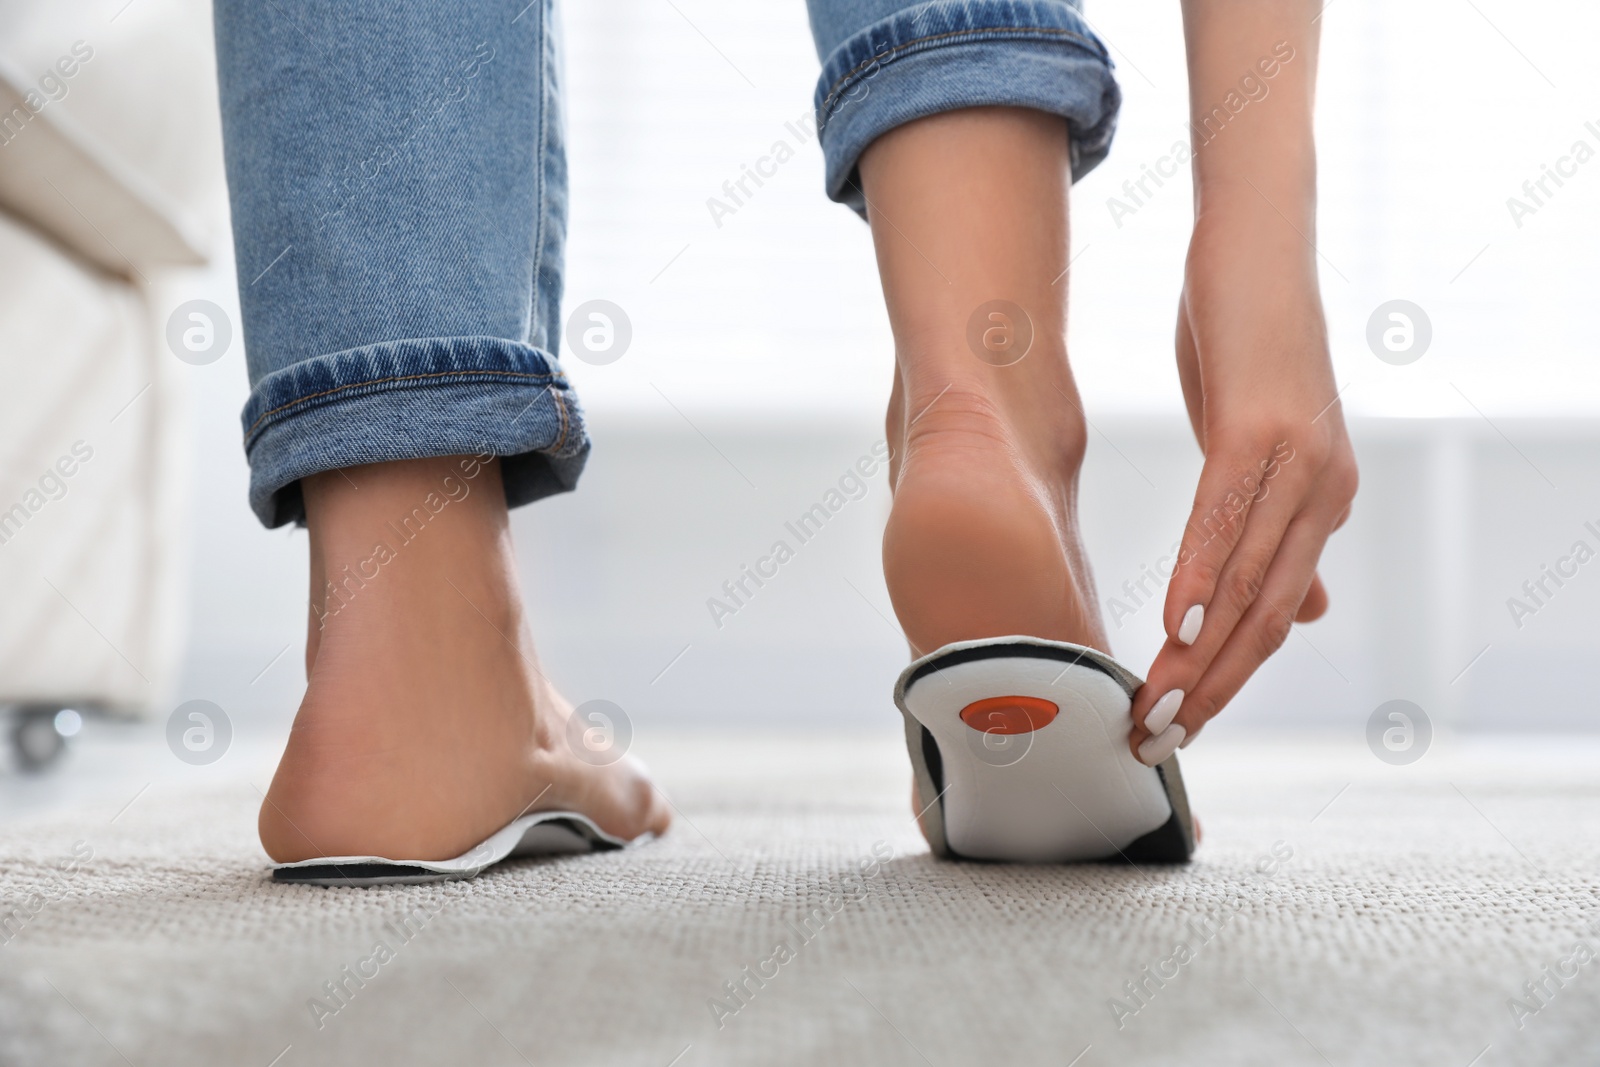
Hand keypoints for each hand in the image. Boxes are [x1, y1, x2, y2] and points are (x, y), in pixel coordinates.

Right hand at [1127, 214, 1357, 764]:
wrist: (1258, 247)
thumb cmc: (1247, 343)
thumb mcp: (1261, 444)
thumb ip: (1275, 527)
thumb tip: (1303, 611)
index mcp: (1324, 503)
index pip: (1276, 616)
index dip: (1229, 678)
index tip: (1177, 722)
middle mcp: (1328, 492)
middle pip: (1268, 618)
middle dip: (1211, 687)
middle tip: (1156, 738)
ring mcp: (1301, 461)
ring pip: (1249, 581)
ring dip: (1200, 654)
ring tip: (1154, 703)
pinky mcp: (1262, 427)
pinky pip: (1227, 518)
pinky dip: (1200, 577)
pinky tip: (1175, 624)